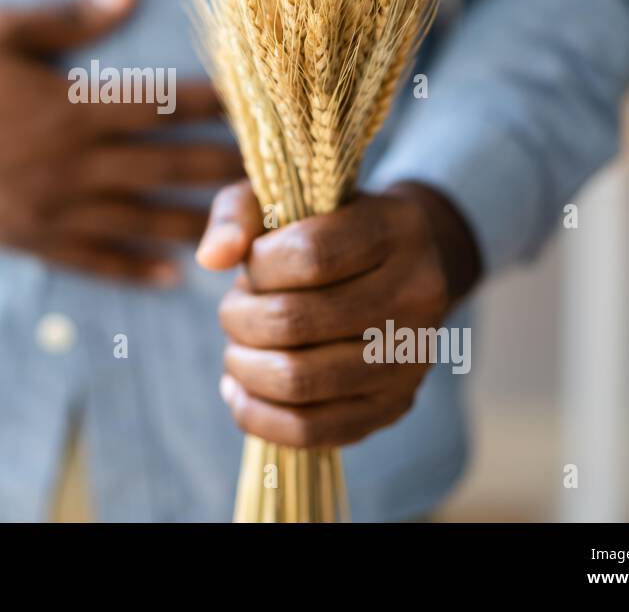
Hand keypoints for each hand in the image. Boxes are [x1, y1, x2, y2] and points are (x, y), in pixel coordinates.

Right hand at [0, 0, 241, 283]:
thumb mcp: (1, 31)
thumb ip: (73, 19)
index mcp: (69, 106)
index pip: (162, 104)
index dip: (217, 103)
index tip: (262, 103)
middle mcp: (69, 162)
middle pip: (166, 166)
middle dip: (226, 168)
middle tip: (281, 173)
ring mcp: (51, 207)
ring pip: (140, 220)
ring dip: (196, 224)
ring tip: (246, 232)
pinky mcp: (30, 236)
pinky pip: (92, 259)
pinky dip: (134, 268)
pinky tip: (172, 274)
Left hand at [195, 180, 479, 446]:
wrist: (407, 266)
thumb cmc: (331, 228)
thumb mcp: (287, 198)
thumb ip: (239, 212)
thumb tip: (211, 257)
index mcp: (395, 229)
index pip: (309, 255)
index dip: (260, 266)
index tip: (252, 265)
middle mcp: (418, 295)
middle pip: (296, 321)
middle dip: (240, 320)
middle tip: (233, 312)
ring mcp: (411, 357)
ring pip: (300, 380)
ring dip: (245, 367)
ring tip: (236, 350)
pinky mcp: (395, 405)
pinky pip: (312, 430)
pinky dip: (259, 416)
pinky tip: (240, 391)